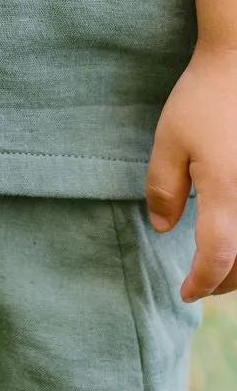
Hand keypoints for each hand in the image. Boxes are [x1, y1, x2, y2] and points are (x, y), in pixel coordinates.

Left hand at [146, 42, 236, 301]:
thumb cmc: (204, 98)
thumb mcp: (169, 140)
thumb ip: (162, 189)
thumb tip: (163, 229)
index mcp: (228, 193)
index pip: (218, 258)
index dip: (201, 281)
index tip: (185, 292)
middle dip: (226, 282)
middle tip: (201, 285)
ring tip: (221, 269)